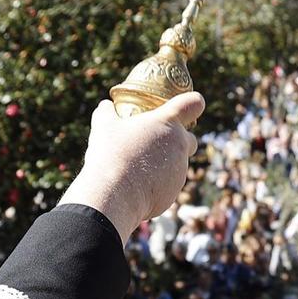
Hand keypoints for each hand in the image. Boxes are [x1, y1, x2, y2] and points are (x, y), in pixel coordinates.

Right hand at [59, 93, 203, 239]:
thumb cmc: (111, 155)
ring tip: (140, 168)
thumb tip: (106, 107)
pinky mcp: (175, 191)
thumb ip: (107, 112)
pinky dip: (158, 184)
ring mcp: (180, 170)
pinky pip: (169, 184)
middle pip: (190, 140)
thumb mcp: (103, 126)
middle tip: (156, 144)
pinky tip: (138, 186)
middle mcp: (180, 144)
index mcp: (168, 122)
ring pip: (179, 164)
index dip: (192, 103)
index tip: (185, 108)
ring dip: (165, 164)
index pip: (194, 104)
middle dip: (178, 141)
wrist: (114, 195)